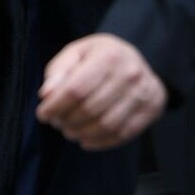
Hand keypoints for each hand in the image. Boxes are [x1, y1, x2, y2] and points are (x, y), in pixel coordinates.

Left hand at [37, 33, 167, 148]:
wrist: (136, 61)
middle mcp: (129, 74)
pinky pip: (122, 135)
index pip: (76, 89)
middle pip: (90, 109)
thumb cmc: (100, 56)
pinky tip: (86, 139)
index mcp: (108, 56)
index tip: (43, 114)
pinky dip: (100, 142)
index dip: (55, 105)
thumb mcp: (77, 52)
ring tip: (69, 130)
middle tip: (56, 123)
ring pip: (106, 125)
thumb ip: (59, 71)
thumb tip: (47, 94)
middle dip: (67, 120)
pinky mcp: (151, 110)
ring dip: (81, 133)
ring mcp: (143, 94)